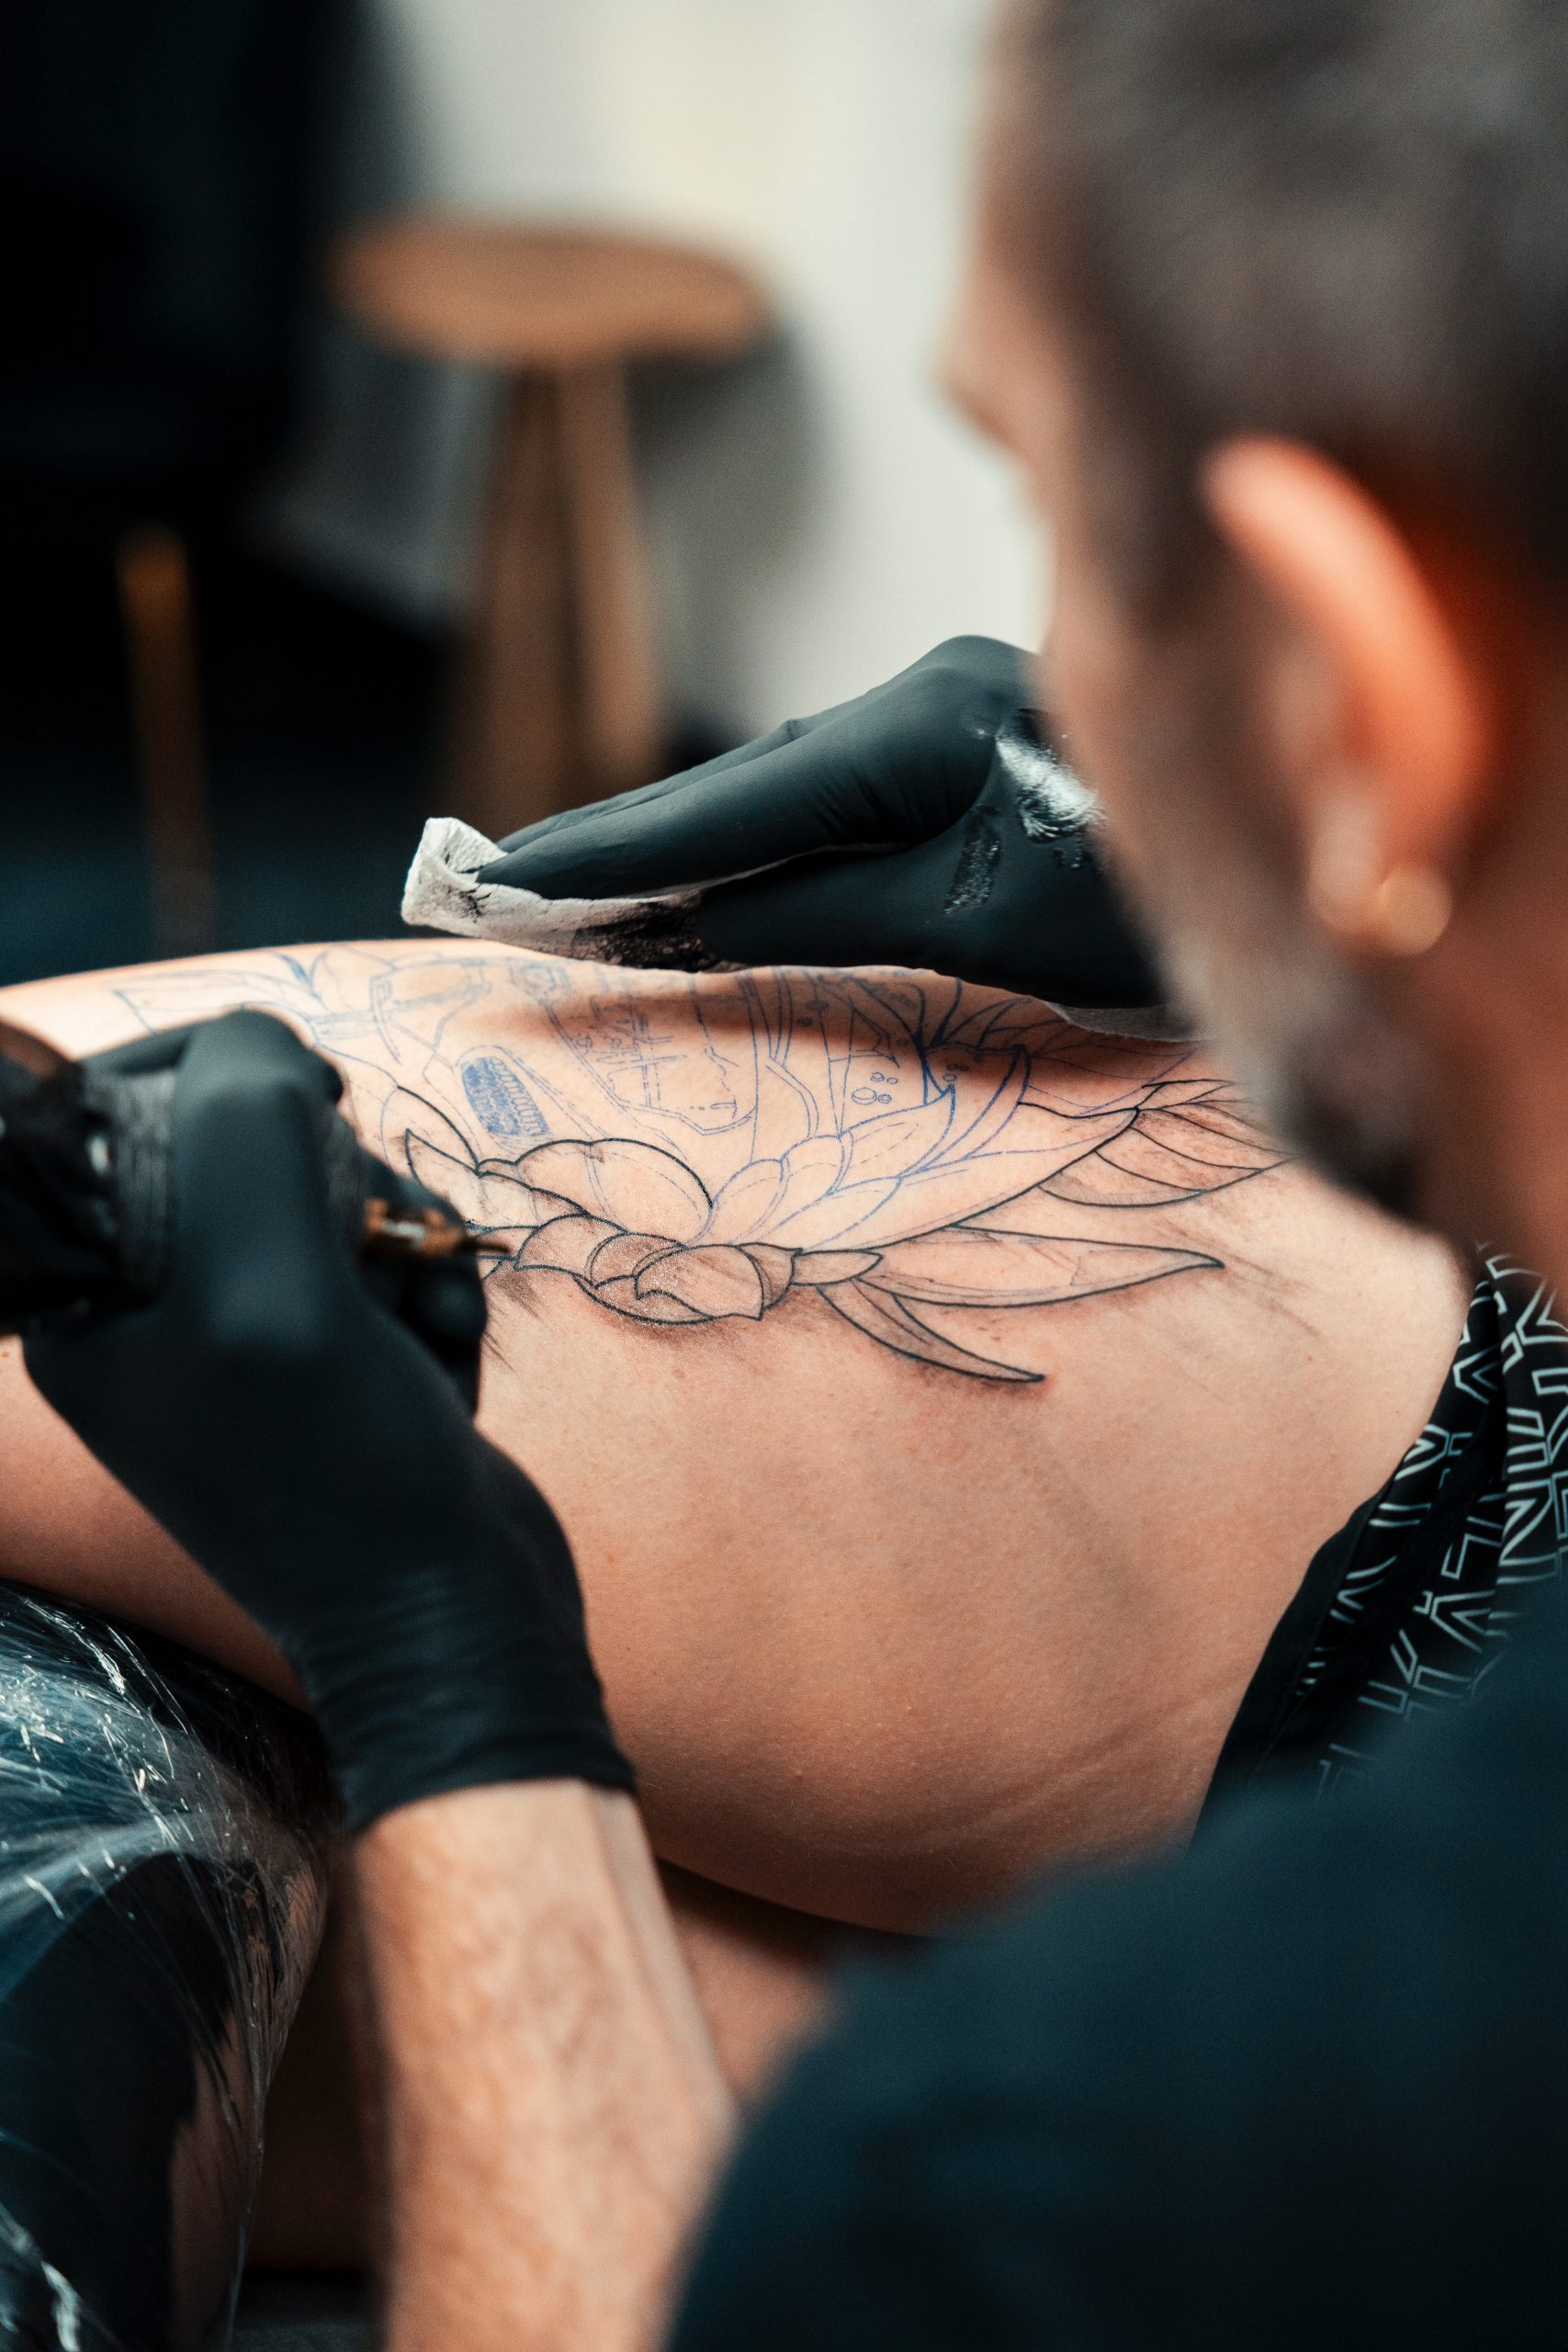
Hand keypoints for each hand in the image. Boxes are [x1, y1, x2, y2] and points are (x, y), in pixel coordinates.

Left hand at [25, 1012, 631, 1831]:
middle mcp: (156, 1311)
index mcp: (88, 1298)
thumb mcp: (268, 1283)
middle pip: (247, 1145)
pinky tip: (446, 1351)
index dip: (215, 1067)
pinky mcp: (335, 1362)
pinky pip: (388, 1265)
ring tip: (425, 1321)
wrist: (451, 1622)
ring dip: (404, 1240)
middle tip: (376, 1238)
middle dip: (342, 1175)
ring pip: (336, 1196)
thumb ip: (244, 1125)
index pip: (115, 1109)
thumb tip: (266, 1042)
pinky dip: (432, 1290)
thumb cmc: (339, 1478)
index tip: (312, 1086)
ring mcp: (249, 1338)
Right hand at [481, 636, 1165, 1010]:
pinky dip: (760, 839)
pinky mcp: (968, 738)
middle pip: (737, 781)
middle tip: (494, 885)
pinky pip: (831, 794)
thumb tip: (680, 925)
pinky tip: (710, 869)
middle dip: (617, 841)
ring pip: (782, 786)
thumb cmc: (1149, 911)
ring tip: (575, 892)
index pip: (726, 803)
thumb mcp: (968, 932)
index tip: (497, 883)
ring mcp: (948, 706)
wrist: (1307, 870)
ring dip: (685, 843)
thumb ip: (815, 918)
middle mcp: (921, 693)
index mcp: (920, 726)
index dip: (603, 853)